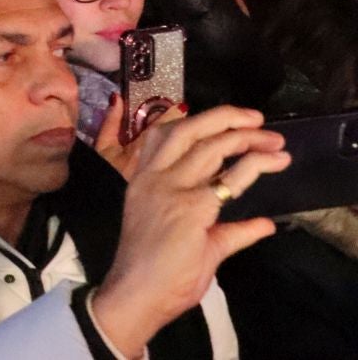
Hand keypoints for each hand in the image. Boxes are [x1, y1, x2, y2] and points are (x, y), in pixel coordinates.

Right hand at [93, 106, 288, 357]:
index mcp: (144, 181)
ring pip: (211, 148)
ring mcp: (172, 191)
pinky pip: (230, 180)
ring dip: (248, 140)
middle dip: (225, 118)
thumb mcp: (193, 241)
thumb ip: (229, 230)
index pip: (162, 135)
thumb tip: (264, 225)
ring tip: (274, 143)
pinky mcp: (192, 208)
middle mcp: (154, 179)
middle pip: (187, 131)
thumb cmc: (155, 272)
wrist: (137, 294)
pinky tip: (274, 165)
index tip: (224, 120)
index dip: (195, 120)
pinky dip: (256, 167)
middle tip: (256, 118)